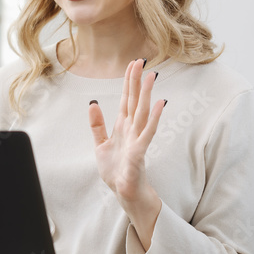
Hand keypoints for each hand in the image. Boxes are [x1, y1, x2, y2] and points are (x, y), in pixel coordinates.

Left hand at [88, 59, 164, 247]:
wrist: (124, 193)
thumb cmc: (116, 170)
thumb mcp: (100, 145)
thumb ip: (97, 125)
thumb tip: (93, 103)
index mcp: (122, 127)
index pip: (125, 100)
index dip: (128, 82)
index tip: (132, 63)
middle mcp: (132, 130)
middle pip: (134, 101)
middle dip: (137, 82)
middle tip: (141, 60)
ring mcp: (137, 139)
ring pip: (143, 112)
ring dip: (147, 94)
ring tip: (152, 75)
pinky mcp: (140, 152)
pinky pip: (148, 132)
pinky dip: (155, 118)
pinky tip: (161, 103)